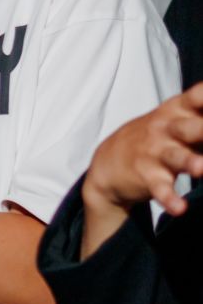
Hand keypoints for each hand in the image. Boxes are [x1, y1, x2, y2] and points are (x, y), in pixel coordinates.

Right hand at [82, 83, 202, 219]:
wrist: (109, 162)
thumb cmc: (159, 137)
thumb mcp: (177, 118)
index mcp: (177, 110)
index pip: (197, 96)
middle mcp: (166, 129)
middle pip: (189, 127)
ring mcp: (154, 152)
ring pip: (176, 157)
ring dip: (190, 163)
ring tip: (201, 169)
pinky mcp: (146, 176)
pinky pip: (159, 188)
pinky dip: (169, 198)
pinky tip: (180, 207)